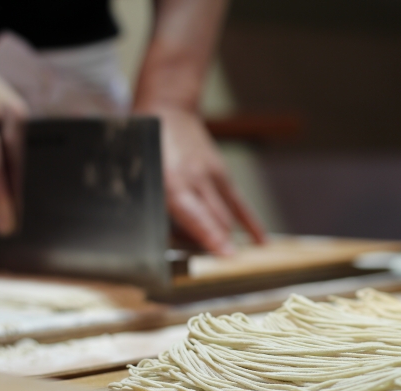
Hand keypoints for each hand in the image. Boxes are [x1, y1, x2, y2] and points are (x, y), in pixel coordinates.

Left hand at [149, 107, 265, 254]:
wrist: (167, 110)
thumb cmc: (145, 147)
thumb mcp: (140, 177)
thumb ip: (154, 209)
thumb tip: (165, 242)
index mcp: (174, 182)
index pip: (197, 216)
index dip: (211, 239)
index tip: (226, 258)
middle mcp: (197, 180)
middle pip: (216, 221)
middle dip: (216, 246)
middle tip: (214, 270)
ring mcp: (214, 176)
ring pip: (227, 217)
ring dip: (226, 239)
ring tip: (231, 262)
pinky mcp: (222, 175)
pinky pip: (239, 204)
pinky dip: (250, 225)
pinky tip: (261, 242)